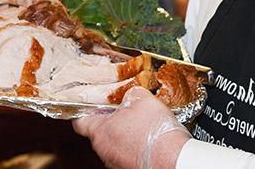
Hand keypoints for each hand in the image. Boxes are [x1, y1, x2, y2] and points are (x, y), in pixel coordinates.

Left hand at [73, 87, 190, 168]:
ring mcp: (115, 161)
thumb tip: (130, 94)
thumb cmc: (156, 134)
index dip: (85, 110)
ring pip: (114, 143)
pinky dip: (134, 145)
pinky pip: (126, 152)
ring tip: (142, 124)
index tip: (90, 105)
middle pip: (99, 131)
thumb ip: (131, 94)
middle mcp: (104, 150)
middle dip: (112, 119)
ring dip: (125, 133)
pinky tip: (148, 137)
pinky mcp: (128, 167)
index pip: (80, 120)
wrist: (174, 160)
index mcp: (101, 131)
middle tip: (126, 110)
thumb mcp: (143, 100)